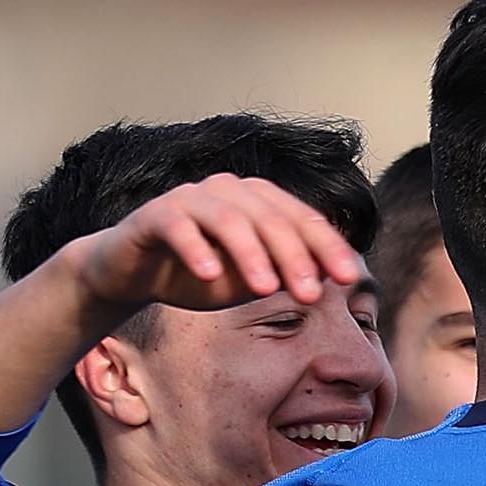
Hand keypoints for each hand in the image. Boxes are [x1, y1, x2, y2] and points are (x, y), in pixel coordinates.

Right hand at [68, 174, 368, 315]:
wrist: (135, 274)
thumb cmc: (200, 274)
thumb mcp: (251, 279)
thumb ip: (286, 274)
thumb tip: (334, 274)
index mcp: (259, 202)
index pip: (302, 219)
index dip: (328, 248)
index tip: (350, 280)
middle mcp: (229, 190)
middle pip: (271, 218)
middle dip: (295, 257)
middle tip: (310, 295)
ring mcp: (191, 197)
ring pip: (229, 218)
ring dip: (251, 254)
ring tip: (266, 290)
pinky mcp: (155, 213)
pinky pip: (179, 226)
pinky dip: (196, 249)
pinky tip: (210, 276)